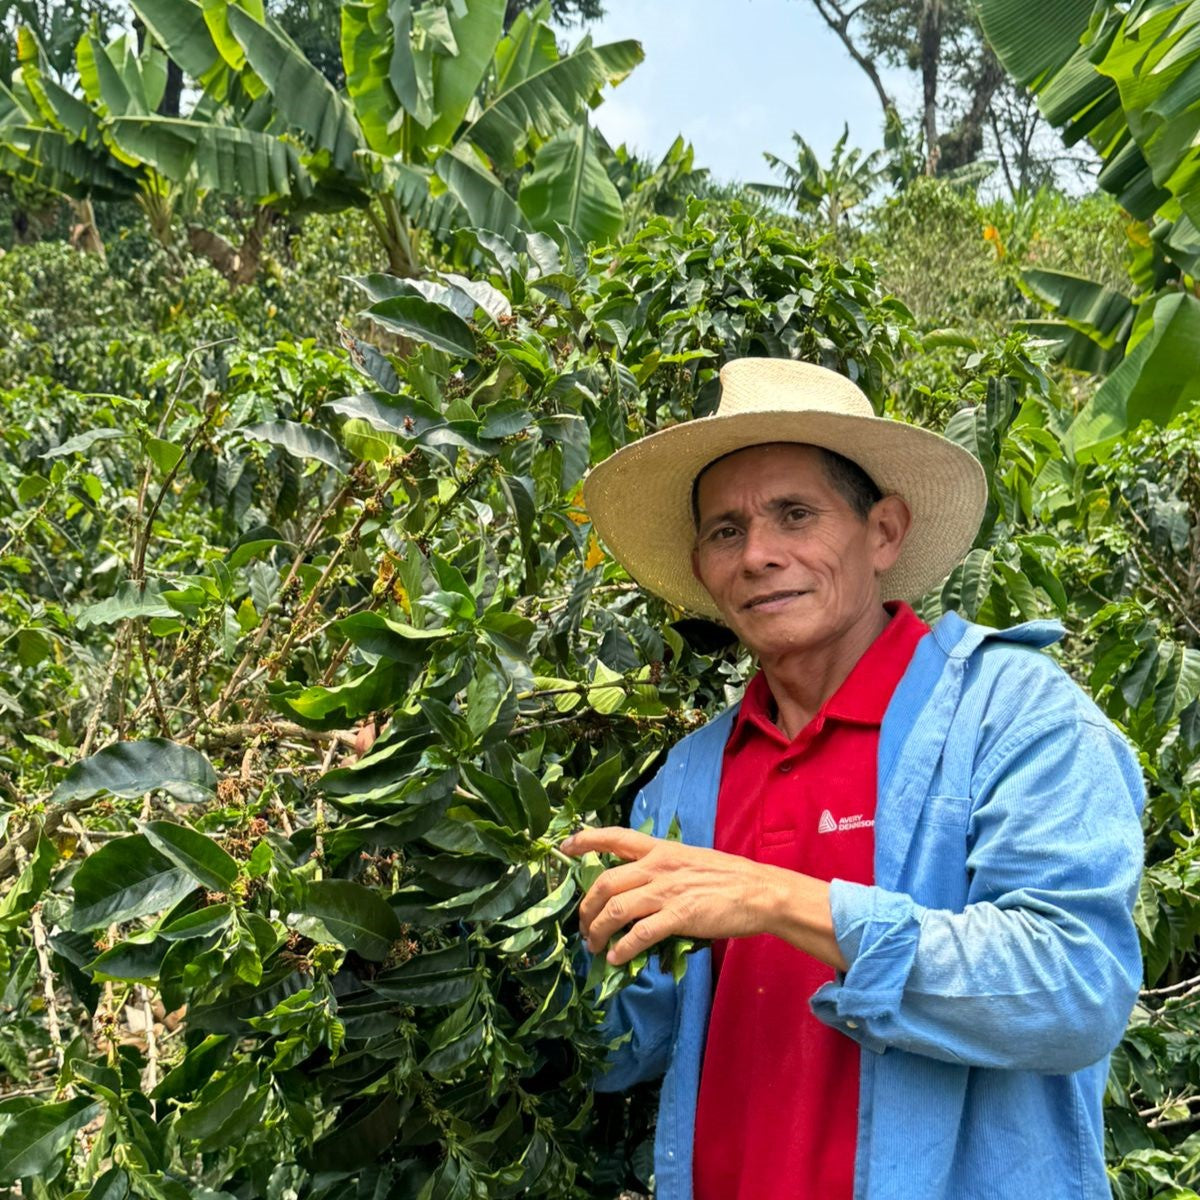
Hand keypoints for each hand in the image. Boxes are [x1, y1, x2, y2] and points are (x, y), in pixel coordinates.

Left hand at [561, 826, 844, 970]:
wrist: (759, 891)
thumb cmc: (728, 877)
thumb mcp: (690, 861)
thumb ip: (663, 870)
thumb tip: (640, 889)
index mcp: (660, 849)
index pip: (615, 836)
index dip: (586, 840)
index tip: (563, 847)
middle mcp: (657, 866)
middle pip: (605, 882)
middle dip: (586, 907)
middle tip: (583, 926)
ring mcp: (667, 891)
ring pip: (615, 909)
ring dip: (597, 931)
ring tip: (594, 947)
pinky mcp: (679, 916)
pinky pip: (639, 934)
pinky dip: (622, 948)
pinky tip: (616, 958)